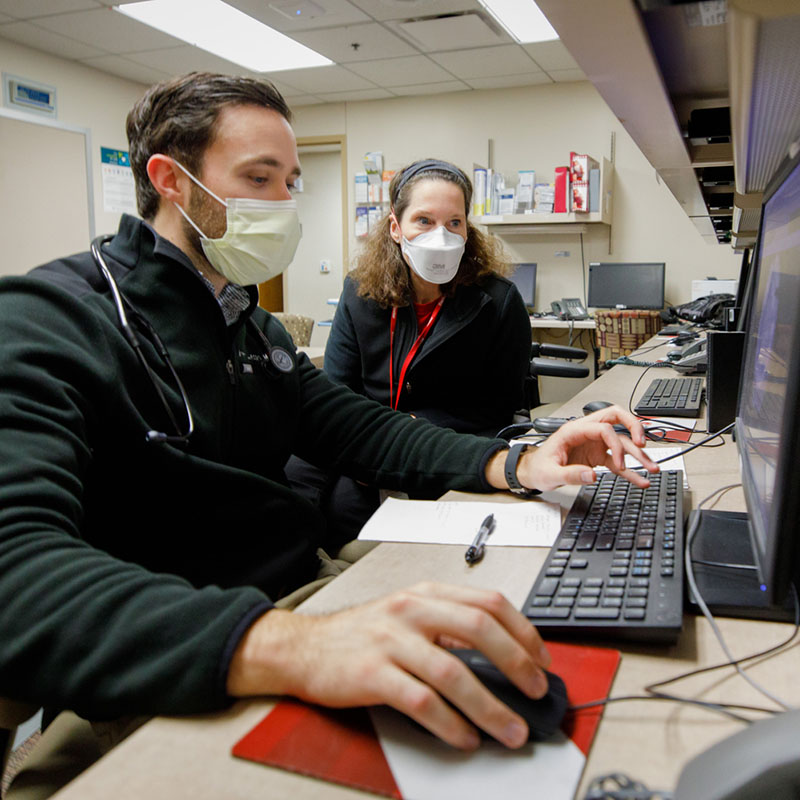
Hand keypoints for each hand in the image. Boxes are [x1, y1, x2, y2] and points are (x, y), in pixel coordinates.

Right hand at [226, 582, 550, 749]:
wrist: (305, 648)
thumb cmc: (362, 635)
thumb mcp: (407, 615)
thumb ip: (449, 627)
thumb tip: (502, 657)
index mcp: (426, 594)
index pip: (488, 603)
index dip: (524, 632)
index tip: (542, 661)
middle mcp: (411, 610)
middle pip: (480, 630)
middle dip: (517, 664)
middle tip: (536, 692)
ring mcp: (391, 640)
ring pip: (454, 673)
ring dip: (490, 707)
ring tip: (511, 730)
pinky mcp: (372, 673)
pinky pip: (421, 702)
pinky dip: (450, 724)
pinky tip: (464, 738)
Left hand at [518, 405, 658, 491]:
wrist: (533, 472)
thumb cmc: (538, 467)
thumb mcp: (550, 473)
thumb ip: (570, 474)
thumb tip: (592, 476)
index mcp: (574, 431)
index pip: (603, 427)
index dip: (615, 443)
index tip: (620, 463)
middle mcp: (587, 434)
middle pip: (616, 419)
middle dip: (633, 428)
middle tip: (644, 444)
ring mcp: (594, 444)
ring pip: (622, 442)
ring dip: (638, 455)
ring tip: (652, 468)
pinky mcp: (597, 456)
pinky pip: (618, 462)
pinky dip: (629, 471)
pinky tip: (640, 480)